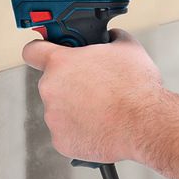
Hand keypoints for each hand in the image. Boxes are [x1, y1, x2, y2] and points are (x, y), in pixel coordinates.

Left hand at [22, 30, 162, 162]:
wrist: (146, 125)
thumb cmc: (136, 88)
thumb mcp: (127, 48)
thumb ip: (112, 37)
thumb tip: (111, 37)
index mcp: (60, 63)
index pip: (32, 51)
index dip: (39, 50)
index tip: (44, 54)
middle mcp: (50, 89)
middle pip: (52, 83)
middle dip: (70, 84)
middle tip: (93, 88)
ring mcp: (53, 117)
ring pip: (60, 109)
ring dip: (75, 108)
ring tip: (102, 110)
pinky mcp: (60, 141)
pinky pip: (66, 133)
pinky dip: (79, 131)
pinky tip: (99, 127)